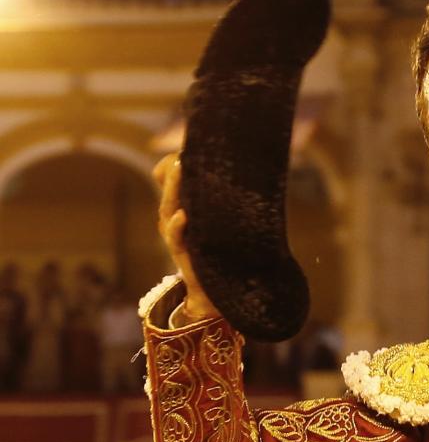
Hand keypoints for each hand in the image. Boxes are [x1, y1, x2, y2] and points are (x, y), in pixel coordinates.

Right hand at [153, 153, 219, 319]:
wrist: (224, 290)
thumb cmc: (227, 252)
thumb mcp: (224, 223)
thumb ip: (225, 201)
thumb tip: (246, 171)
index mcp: (184, 211)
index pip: (170, 184)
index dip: (171, 167)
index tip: (182, 151)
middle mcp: (177, 223)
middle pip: (169, 192)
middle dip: (173, 171)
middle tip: (181, 153)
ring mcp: (178, 239)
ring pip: (168, 210)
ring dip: (172, 189)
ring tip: (179, 168)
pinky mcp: (185, 256)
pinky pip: (175, 239)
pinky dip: (177, 226)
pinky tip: (183, 215)